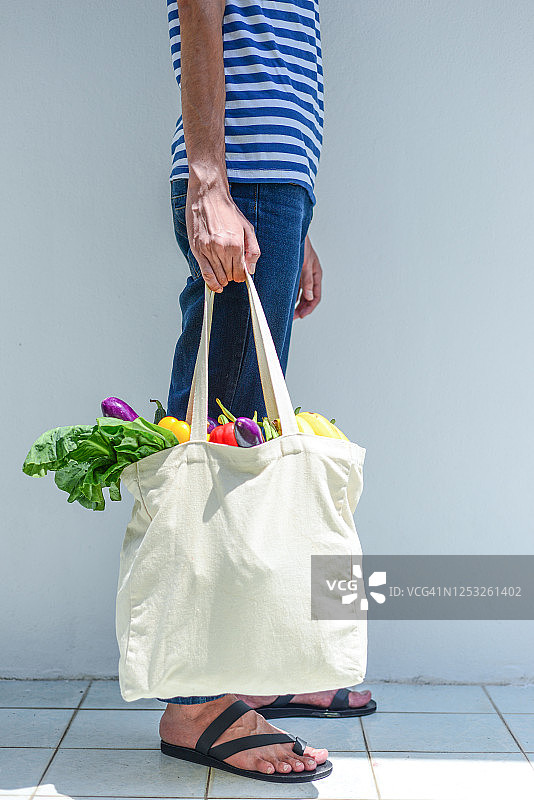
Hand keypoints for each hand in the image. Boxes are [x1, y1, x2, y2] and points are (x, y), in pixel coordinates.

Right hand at [186, 178, 260, 292]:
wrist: (208, 196)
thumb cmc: (227, 211)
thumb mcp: (247, 228)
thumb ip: (253, 250)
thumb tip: (251, 269)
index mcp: (236, 244)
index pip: (241, 273)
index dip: (242, 277)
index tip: (240, 275)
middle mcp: (222, 249)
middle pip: (229, 276)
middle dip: (232, 277)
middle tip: (231, 271)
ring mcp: (208, 250)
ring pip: (218, 277)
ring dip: (222, 279)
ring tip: (223, 275)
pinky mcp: (197, 250)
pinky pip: (205, 273)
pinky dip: (211, 283)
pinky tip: (215, 286)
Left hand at [294, 235, 321, 318]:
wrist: (291, 232)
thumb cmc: (301, 245)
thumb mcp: (305, 264)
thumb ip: (307, 281)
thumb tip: (309, 297)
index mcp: (316, 274)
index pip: (316, 297)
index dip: (309, 308)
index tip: (301, 315)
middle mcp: (310, 276)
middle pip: (308, 298)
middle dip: (301, 308)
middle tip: (292, 317)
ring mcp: (303, 275)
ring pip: (301, 294)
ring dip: (296, 303)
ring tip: (288, 311)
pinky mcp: (295, 272)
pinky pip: (294, 287)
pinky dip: (291, 294)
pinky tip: (284, 299)